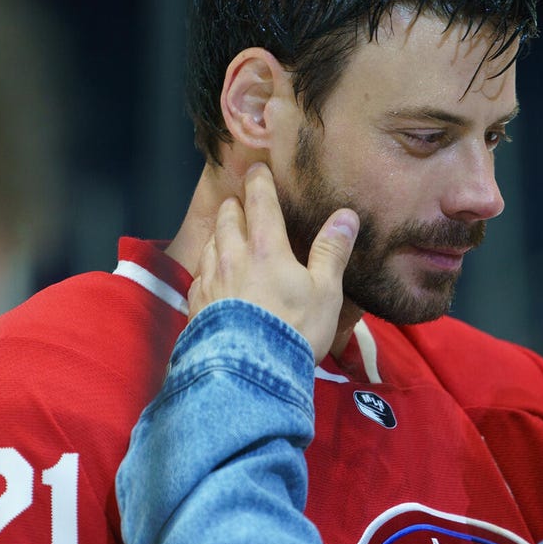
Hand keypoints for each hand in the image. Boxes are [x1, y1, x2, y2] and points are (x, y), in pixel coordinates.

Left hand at [188, 162, 358, 361]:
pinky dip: (208, 266)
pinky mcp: (196, 305)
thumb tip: (346, 215)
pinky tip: (213, 275)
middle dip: (235, 206)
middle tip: (241, 203)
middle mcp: (232, 256)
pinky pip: (199, 274)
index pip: (260, 202)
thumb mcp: (326, 292)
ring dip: (219, 234)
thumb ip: (332, 250)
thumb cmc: (295, 330)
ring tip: (227, 235)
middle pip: (228, 218)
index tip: (257, 169)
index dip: (259, 181)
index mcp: (266, 247)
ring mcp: (210, 281)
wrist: (250, 374)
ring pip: (210, 243)